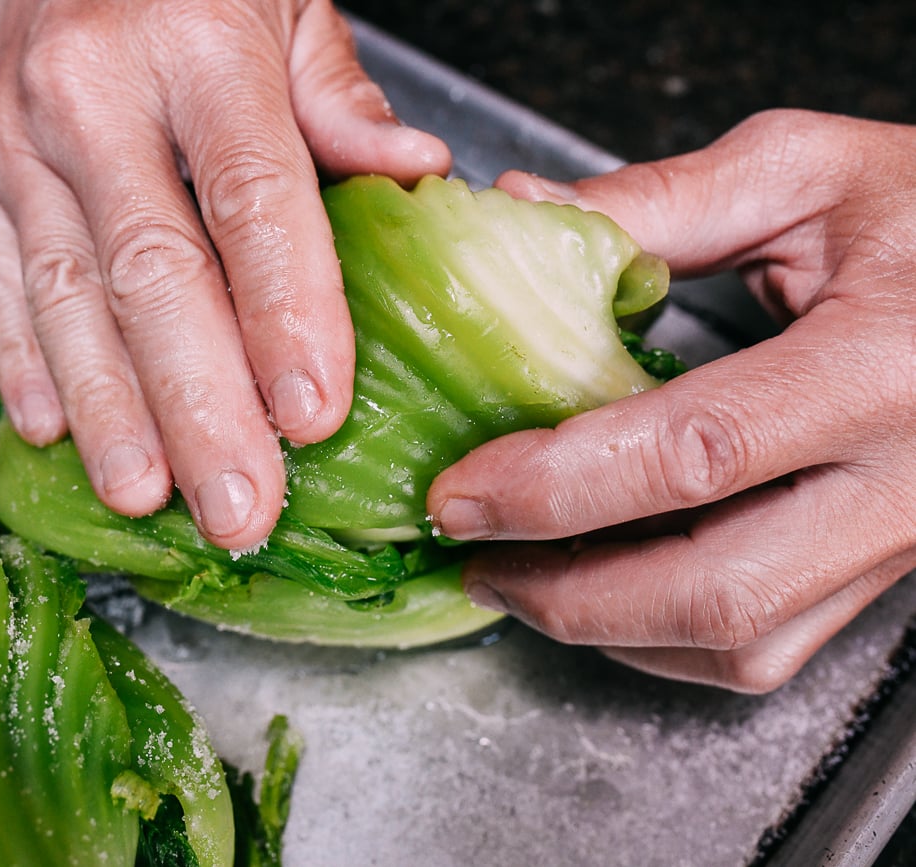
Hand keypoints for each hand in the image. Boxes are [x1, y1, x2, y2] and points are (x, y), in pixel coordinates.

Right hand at [0, 0, 449, 548]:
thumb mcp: (284, 0)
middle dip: (198, 405)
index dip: (283, 312)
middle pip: (152, 274)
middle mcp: (88, 92)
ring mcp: (10, 133)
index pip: (249, 197)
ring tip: (147, 497)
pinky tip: (57, 435)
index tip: (314, 414)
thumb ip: (341, 101)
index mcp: (195, 43)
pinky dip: (26, 365)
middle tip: (237, 506)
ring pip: (66, 296)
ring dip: (109, 412)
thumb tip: (418, 178)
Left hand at [428, 109, 915, 692]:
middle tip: (472, 555)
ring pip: (743, 644)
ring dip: (606, 628)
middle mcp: (905, 481)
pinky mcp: (888, 568)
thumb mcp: (805, 174)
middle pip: (714, 592)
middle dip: (565, 592)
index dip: (556, 486)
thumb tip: (522, 210)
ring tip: (518, 575)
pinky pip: (772, 646)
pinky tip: (603, 589)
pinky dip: (666, 638)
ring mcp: (903, 540)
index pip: (695, 453)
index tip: (459, 492)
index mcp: (882, 365)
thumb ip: (657, 202)